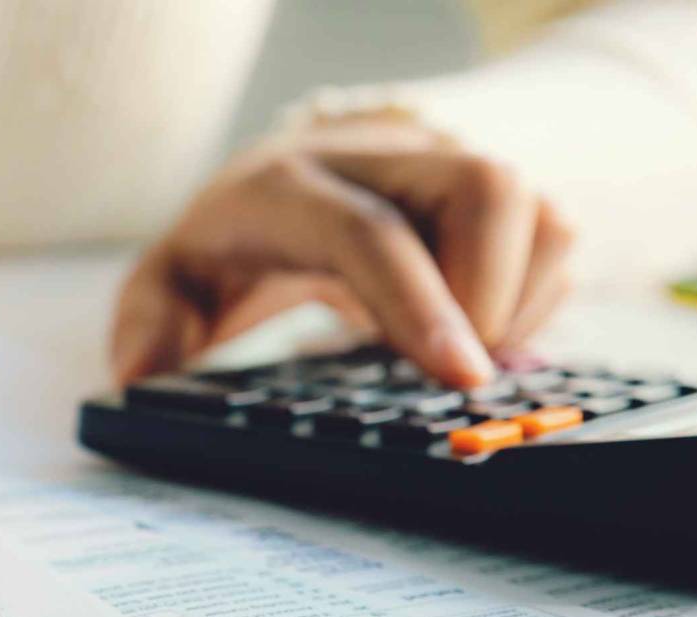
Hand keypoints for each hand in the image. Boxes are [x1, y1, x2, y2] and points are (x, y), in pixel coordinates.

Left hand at [111, 118, 573, 386]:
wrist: (282, 183)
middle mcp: (377, 159)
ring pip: (537, 208)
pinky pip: (556, 236)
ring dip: (519, 299)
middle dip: (491, 292)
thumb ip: (150, 327)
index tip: (459, 378)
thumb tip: (141, 378)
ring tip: (460, 353)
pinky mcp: (491, 194)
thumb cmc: (231, 244)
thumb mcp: (171, 284)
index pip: (369, 231)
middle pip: (483, 186)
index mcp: (288, 186)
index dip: (419, 303)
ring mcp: (444, 168)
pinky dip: (535, 298)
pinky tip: (478, 333)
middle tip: (456, 372)